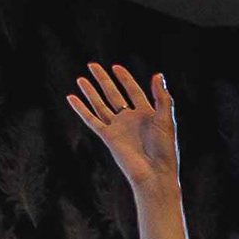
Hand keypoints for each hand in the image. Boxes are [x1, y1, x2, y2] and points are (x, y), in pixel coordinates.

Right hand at [64, 62, 180, 197]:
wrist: (154, 173)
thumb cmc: (164, 149)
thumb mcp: (166, 120)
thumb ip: (162, 97)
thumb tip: (158, 75)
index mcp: (146, 114)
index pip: (133, 91)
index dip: (125, 79)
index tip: (115, 67)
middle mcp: (130, 120)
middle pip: (114, 95)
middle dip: (103, 80)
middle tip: (92, 65)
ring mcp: (118, 128)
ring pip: (100, 105)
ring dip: (91, 92)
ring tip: (81, 79)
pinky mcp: (108, 137)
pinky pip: (91, 119)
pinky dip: (81, 109)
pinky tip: (72, 98)